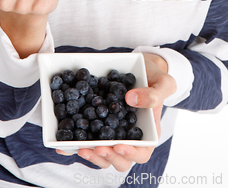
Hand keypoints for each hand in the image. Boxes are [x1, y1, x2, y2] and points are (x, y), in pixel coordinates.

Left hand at [57, 53, 175, 170]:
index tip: (119, 146)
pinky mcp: (97, 124)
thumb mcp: (163, 83)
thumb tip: (131, 99)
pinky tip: (64, 141)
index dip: (130, 154)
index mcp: (148, 133)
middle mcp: (128, 136)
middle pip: (119, 159)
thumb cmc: (156, 78)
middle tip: (97, 147)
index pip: (142, 153)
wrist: (141, 68)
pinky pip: (87, 136)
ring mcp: (112, 132)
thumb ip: (153, 94)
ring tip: (81, 147)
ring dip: (91, 154)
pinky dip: (75, 141)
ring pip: (102, 153)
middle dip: (107, 157)